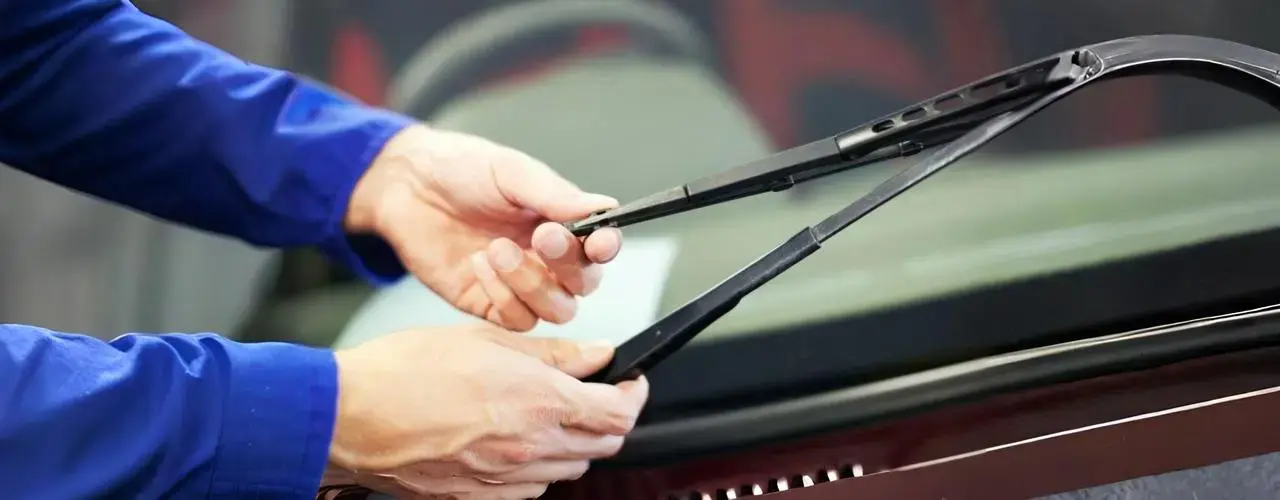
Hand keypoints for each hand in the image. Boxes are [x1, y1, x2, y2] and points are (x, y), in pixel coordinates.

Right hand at [327, 323, 648, 498]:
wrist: (346, 419)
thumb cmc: (402, 373)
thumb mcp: (485, 341)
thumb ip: (552, 354)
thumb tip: (596, 355)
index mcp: (537, 403)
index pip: (618, 414)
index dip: (634, 396)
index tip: (630, 382)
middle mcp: (528, 448)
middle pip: (603, 446)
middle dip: (609, 418)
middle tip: (597, 394)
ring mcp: (504, 481)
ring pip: (569, 469)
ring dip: (574, 443)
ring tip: (548, 413)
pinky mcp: (479, 499)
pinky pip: (531, 489)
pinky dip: (538, 466)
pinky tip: (516, 441)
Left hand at [346, 124, 623, 330]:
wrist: (406, 186)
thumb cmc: (460, 169)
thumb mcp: (510, 171)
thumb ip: (555, 194)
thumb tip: (603, 206)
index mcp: (561, 222)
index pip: (601, 247)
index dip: (607, 249)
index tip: (598, 242)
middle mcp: (547, 258)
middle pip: (584, 285)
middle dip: (568, 265)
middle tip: (543, 237)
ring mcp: (519, 284)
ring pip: (556, 310)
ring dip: (532, 283)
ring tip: (497, 248)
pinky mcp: (489, 303)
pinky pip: (515, 320)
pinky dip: (502, 296)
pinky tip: (479, 264)